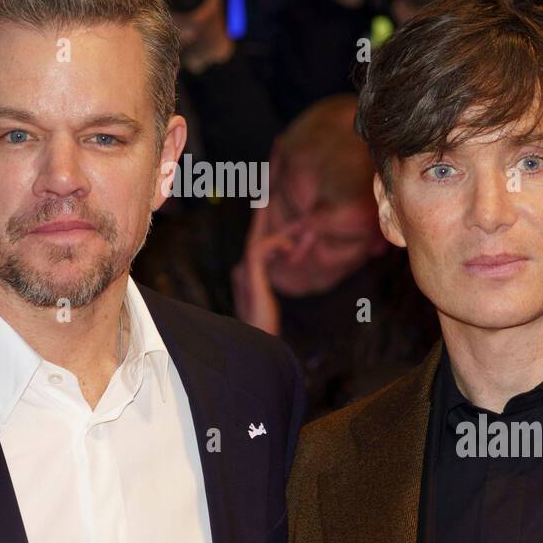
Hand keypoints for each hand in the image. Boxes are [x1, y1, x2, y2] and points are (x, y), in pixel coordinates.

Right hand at [231, 205, 296, 336]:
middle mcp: (241, 272)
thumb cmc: (266, 330)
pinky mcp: (250, 277)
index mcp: (246, 276)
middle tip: (266, 194)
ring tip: (301, 230)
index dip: (264, 228)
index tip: (268, 208)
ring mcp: (243, 274)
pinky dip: (276, 243)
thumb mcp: (273, 302)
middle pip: (253, 237)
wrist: (257, 348)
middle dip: (261, 216)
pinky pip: (260, 249)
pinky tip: (291, 247)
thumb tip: (283, 272)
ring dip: (282, 235)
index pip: (255, 245)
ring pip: (258, 241)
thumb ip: (273, 285)